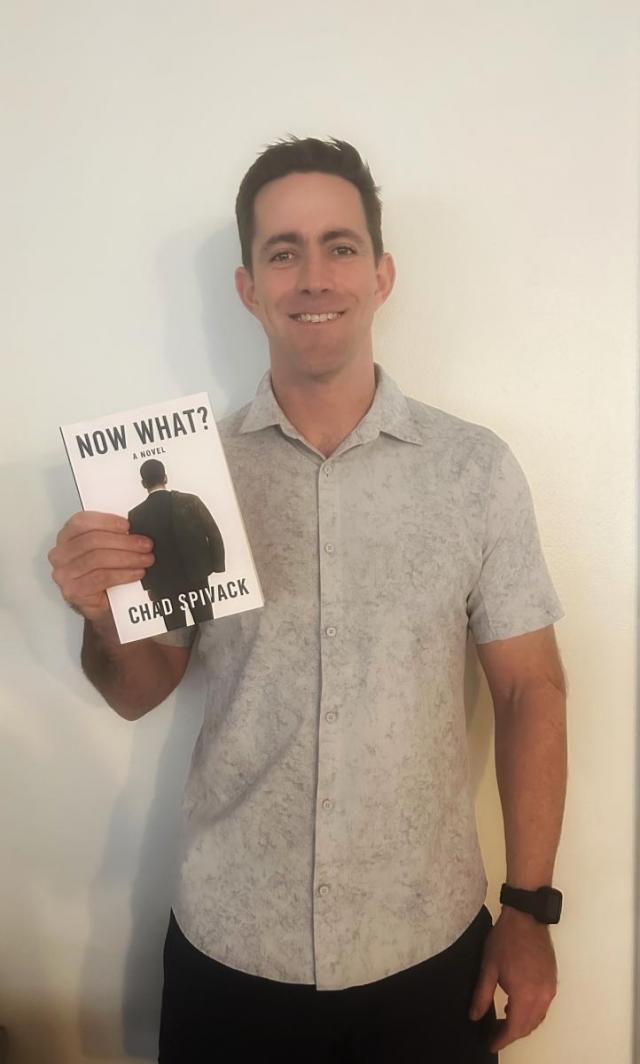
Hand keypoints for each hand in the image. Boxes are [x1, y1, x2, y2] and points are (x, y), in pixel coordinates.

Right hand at [48, 512, 153, 631]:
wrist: (102, 605)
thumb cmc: (102, 573)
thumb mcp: (106, 549)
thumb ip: (112, 536)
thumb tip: (134, 531)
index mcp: (66, 537)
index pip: (82, 522)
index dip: (106, 521)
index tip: (128, 526)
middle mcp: (60, 554)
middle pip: (92, 541)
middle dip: (124, 542)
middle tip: (145, 545)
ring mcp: (64, 574)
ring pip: (98, 559)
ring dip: (127, 558)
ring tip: (145, 559)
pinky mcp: (73, 591)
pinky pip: (101, 578)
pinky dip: (123, 574)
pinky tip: (136, 573)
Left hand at [469, 906, 556, 1052]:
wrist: (526, 918)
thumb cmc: (507, 939)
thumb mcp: (489, 967)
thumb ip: (481, 995)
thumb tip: (475, 1015)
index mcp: (525, 995)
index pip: (514, 1028)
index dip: (502, 1039)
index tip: (491, 1043)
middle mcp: (541, 996)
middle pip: (528, 1026)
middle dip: (511, 1033)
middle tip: (495, 1033)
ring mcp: (549, 989)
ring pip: (537, 1018)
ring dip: (522, 1024)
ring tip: (504, 1019)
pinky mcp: (552, 982)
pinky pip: (543, 1007)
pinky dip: (531, 1012)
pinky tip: (516, 1005)